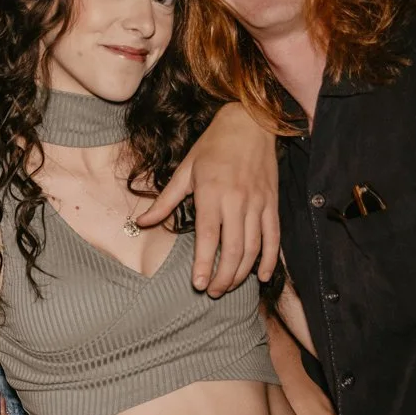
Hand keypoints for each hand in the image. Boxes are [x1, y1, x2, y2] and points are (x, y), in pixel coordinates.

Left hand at [136, 101, 279, 296]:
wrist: (251, 123)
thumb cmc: (213, 146)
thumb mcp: (185, 170)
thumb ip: (165, 200)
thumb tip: (142, 223)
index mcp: (212, 193)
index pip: (208, 237)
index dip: (203, 263)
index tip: (197, 284)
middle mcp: (237, 201)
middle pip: (233, 249)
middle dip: (222, 276)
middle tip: (211, 292)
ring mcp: (258, 204)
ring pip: (253, 248)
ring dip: (241, 273)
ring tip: (227, 287)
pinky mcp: (273, 204)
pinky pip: (273, 237)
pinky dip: (269, 259)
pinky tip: (261, 276)